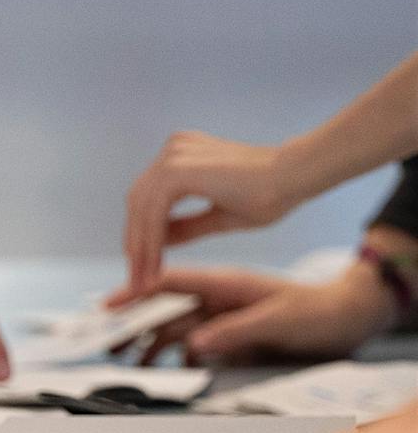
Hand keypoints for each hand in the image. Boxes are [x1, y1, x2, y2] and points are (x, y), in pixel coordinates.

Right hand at [107, 263, 398, 365]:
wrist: (349, 320)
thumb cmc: (320, 314)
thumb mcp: (279, 323)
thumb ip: (236, 332)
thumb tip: (195, 345)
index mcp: (225, 284)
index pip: (170, 283)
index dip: (136, 292)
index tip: (107, 307)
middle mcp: (218, 298)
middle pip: (164, 308)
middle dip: (132, 323)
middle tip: (105, 341)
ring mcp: (222, 316)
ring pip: (175, 328)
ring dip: (150, 343)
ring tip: (126, 359)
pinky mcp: (230, 334)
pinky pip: (194, 345)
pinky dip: (176, 357)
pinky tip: (168, 369)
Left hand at [120, 131, 303, 293]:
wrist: (297, 174)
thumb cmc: (270, 193)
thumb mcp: (217, 217)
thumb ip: (184, 226)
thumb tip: (157, 241)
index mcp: (181, 156)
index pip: (147, 200)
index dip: (141, 237)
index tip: (142, 269)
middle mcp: (173, 150)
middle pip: (138, 204)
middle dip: (135, 246)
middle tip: (136, 281)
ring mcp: (174, 154)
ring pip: (141, 210)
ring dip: (141, 248)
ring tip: (144, 280)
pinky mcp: (178, 167)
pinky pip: (152, 210)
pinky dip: (150, 240)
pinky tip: (154, 265)